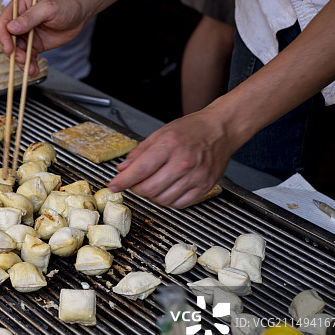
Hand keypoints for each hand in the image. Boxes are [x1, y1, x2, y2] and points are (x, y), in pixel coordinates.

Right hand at [0, 0, 88, 75]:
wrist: (80, 14)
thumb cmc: (65, 4)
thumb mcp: (48, 8)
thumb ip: (30, 17)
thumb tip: (11, 28)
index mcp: (19, 7)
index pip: (4, 22)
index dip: (4, 36)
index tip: (10, 48)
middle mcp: (20, 21)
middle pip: (7, 39)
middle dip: (13, 52)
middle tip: (22, 60)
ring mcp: (26, 34)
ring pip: (16, 51)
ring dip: (21, 61)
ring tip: (30, 69)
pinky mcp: (34, 45)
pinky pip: (27, 57)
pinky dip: (29, 65)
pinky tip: (34, 70)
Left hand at [108, 109, 239, 207]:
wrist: (221, 129)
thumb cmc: (191, 129)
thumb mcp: (160, 133)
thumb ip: (139, 153)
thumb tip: (122, 170)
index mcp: (169, 145)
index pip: (140, 170)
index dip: (123, 181)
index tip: (114, 186)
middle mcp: (183, 162)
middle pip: (149, 189)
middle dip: (136, 189)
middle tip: (134, 184)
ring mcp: (196, 176)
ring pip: (163, 200)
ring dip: (151, 196)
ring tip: (152, 184)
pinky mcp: (205, 186)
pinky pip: (179, 204)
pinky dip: (168, 201)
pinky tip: (166, 190)